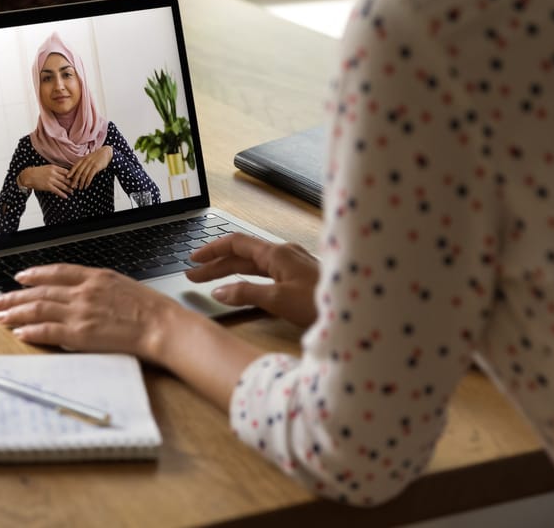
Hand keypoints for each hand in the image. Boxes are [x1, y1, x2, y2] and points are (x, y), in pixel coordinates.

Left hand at [0, 264, 182, 361]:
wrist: (161, 325)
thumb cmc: (150, 309)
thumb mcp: (122, 284)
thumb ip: (99, 286)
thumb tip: (82, 291)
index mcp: (94, 276)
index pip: (56, 272)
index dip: (34, 274)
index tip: (20, 277)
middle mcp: (83, 291)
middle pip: (41, 291)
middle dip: (16, 296)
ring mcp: (80, 312)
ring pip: (39, 309)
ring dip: (17, 312)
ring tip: (1, 316)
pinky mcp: (80, 334)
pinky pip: (48, 331)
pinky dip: (31, 331)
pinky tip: (19, 332)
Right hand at [19, 165, 72, 197]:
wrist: (28, 176)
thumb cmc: (38, 172)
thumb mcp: (47, 167)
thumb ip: (55, 169)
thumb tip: (64, 172)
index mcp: (54, 167)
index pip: (66, 171)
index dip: (72, 175)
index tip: (75, 178)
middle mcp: (53, 173)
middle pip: (66, 179)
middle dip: (72, 183)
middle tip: (77, 186)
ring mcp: (51, 180)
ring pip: (62, 185)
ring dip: (68, 189)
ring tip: (72, 191)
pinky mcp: (48, 186)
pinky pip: (57, 191)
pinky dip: (62, 194)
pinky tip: (66, 196)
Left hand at [67, 146, 112, 189]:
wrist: (106, 152)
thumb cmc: (96, 156)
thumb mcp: (88, 158)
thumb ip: (83, 163)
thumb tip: (78, 171)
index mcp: (82, 159)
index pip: (75, 166)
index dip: (70, 172)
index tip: (67, 177)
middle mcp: (85, 161)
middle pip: (78, 172)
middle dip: (75, 180)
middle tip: (72, 186)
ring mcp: (91, 164)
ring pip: (84, 175)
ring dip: (81, 182)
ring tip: (80, 188)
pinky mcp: (96, 167)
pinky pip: (90, 175)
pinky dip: (88, 181)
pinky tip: (86, 185)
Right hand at [187, 234, 319, 327]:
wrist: (360, 310)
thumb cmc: (324, 303)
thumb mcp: (278, 300)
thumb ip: (246, 293)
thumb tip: (219, 291)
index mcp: (277, 253)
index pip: (236, 244)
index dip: (212, 250)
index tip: (193, 259)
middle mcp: (285, 254)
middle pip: (242, 255)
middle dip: (215, 264)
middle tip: (193, 276)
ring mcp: (294, 265)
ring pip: (254, 265)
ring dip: (230, 272)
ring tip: (210, 282)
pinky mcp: (300, 278)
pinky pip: (266, 274)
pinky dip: (248, 279)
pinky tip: (243, 288)